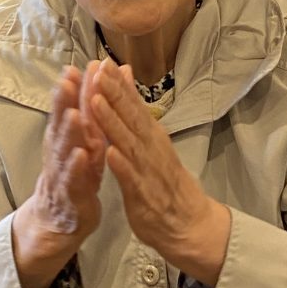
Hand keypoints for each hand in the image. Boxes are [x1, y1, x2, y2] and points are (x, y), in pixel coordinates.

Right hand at [12, 63, 104, 287]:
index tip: (78, 65)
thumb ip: (88, 115)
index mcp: (66, 140)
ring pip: (64, 153)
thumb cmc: (72, 179)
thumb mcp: (81, 144)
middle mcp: (60, 155)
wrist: (54, 226)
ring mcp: (63, 178)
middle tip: (69, 80)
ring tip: (75, 113)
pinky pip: (73, 184)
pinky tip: (83, 157)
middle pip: (61, 126)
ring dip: (69, 133)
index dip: (73, 88)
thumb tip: (93, 80)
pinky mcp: (70, 201)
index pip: (69, 110)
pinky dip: (77, 170)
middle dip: (65, 102)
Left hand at [91, 59, 230, 285]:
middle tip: (98, 70)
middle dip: (114, 93)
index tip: (103, 62)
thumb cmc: (166, 183)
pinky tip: (109, 152)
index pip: (133, 105)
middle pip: (131, 117)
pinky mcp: (143, 195)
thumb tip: (127, 81)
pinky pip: (131, 178)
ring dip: (112, 122)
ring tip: (96, 102)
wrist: (189, 225)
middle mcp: (151, 148)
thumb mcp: (152, 144)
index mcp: (151, 136)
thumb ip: (136, 114)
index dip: (118, 84)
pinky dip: (121, 164)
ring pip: (128, 142)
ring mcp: (148, 171)